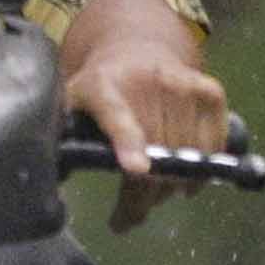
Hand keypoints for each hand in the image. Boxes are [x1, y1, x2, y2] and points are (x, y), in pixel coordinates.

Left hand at [59, 6, 229, 233]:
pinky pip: (212, 146)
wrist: (136, 47)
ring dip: (170, 189)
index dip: (128, 143)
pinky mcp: (210, 91)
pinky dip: (199, 173)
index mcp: (103, 86)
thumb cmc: (99, 88)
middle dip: (142, 198)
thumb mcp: (72, 103)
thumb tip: (52, 183)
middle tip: (127, 217)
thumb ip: (62, 136)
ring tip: (152, 197)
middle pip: (156, 153)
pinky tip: (184, 183)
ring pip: (186, 157)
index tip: (136, 169)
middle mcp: (148, 80)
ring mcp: (182, 85)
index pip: (118, 116)